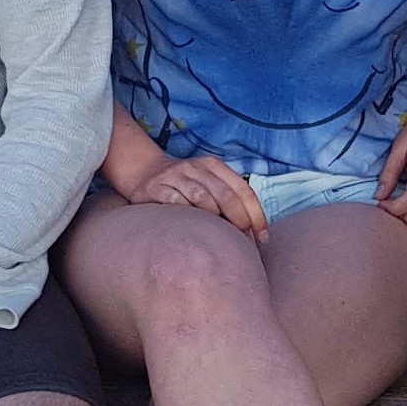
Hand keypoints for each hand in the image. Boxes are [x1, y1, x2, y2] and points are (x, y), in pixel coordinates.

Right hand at [119, 153, 267, 238]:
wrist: (143, 171)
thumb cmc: (184, 186)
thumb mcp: (208, 182)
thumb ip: (229, 198)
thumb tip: (255, 232)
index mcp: (214, 165)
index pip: (243, 190)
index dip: (257, 215)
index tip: (263, 238)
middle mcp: (195, 167)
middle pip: (225, 195)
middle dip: (239, 221)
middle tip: (243, 241)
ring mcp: (174, 176)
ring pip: (203, 199)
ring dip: (215, 221)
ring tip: (220, 239)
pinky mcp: (156, 188)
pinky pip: (177, 204)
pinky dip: (189, 218)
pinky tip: (194, 231)